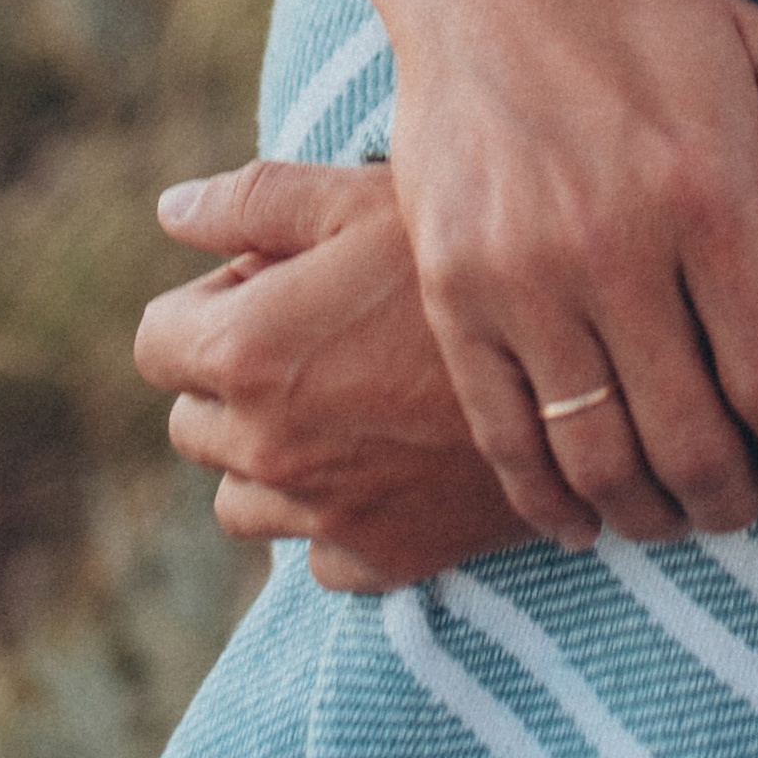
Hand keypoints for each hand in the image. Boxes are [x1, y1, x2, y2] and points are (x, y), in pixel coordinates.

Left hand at [137, 162, 528, 592]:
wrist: (601, 355)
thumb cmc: (475, 253)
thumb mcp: (366, 198)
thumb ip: (254, 202)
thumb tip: (168, 209)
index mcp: (248, 350)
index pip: (156, 342)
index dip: (208, 307)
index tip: (271, 288)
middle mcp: (268, 445)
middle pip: (193, 424)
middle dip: (237, 381)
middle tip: (324, 337)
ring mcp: (322, 513)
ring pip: (244, 498)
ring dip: (276, 455)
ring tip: (358, 399)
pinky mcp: (381, 559)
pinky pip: (318, 549)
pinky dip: (339, 514)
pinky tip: (398, 457)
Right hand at [383, 0, 757, 553]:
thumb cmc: (645, 10)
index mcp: (705, 194)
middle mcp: (611, 248)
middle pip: (690, 439)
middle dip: (736, 502)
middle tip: (756, 507)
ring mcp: (520, 274)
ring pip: (595, 452)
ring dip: (646, 512)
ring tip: (677, 515)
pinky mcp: (451, 286)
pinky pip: (500, 427)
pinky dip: (540, 495)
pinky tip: (577, 517)